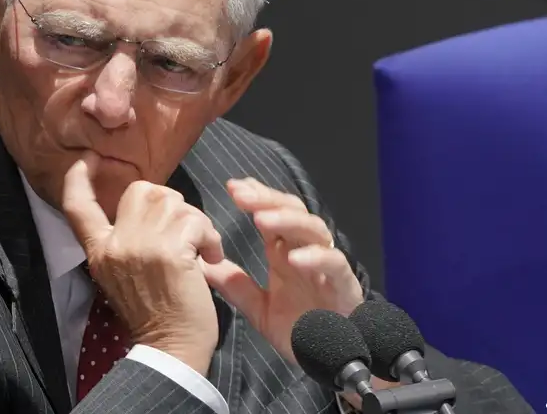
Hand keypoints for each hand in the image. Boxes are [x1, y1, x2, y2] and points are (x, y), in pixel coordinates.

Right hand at [61, 151, 224, 374]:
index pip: (76, 205)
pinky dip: (210, 237)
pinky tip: (209, 259)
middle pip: (141, 190)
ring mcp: (140, 246)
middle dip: (171, 204)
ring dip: (196, 223)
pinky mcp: (169, 252)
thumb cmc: (156, 314)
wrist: (171, 350)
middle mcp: (114, 244)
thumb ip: (124, 241)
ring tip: (200, 251)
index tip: (89, 159)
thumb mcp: (121, 276)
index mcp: (99, 251)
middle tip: (185, 234)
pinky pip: (196, 222)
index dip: (79, 177)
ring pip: (175, 203)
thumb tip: (148, 205)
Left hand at [201, 177, 363, 366]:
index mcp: (285, 253)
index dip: (256, 197)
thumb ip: (234, 285)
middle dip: (267, 199)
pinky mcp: (344, 285)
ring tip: (262, 218)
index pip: (272, 212)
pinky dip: (315, 257)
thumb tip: (202, 265)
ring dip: (288, 220)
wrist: (332, 361)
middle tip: (241, 194)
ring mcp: (326, 266)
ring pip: (313, 228)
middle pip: (292, 211)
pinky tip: (294, 258)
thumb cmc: (302, 329)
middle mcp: (305, 252)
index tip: (233, 187)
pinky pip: (333, 263)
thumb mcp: (259, 308)